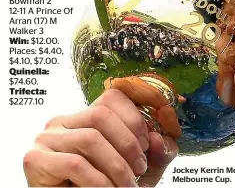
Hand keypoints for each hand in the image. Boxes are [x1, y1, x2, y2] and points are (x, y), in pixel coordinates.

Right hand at [23, 77, 179, 186]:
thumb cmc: (108, 187)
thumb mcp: (139, 167)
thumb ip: (156, 151)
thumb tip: (158, 138)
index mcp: (86, 116)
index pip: (112, 97)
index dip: (135, 118)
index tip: (147, 144)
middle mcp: (63, 121)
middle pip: (101, 115)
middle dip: (128, 144)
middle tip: (140, 169)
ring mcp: (47, 138)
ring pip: (90, 138)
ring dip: (117, 166)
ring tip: (127, 185)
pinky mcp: (35, 159)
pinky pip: (74, 163)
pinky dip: (98, 181)